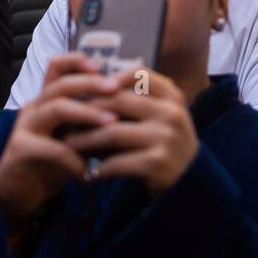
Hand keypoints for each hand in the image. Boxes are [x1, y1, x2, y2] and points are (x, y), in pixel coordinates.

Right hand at [0, 53, 119, 229]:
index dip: (78, 61)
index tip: (104, 68)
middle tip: (117, 89)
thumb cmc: (54, 162)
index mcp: (48, 99)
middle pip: (61, 83)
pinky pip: (51, 147)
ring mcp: (25, 126)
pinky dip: (74, 159)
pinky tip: (89, 171)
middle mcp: (35, 107)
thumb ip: (94, 122)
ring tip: (113, 124)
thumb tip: (133, 108)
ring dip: (87, 114)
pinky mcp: (20, 149)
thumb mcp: (76, 137)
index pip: (56, 66)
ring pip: (56, 108)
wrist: (21, 191)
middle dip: (91, 83)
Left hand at [63, 69, 198, 195]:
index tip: (88, 90)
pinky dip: (98, 167)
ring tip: (69, 144)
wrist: (191, 183)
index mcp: (172, 97)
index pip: (139, 74)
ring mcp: (165, 137)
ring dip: (85, 139)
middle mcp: (171, 113)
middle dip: (87, 110)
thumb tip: (94, 88)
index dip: (109, 79)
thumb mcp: (164, 117)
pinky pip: (117, 161)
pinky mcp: (157, 163)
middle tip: (66, 118)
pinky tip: (88, 170)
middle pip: (118, 101)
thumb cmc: (168, 146)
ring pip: (112, 132)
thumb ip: (140, 101)